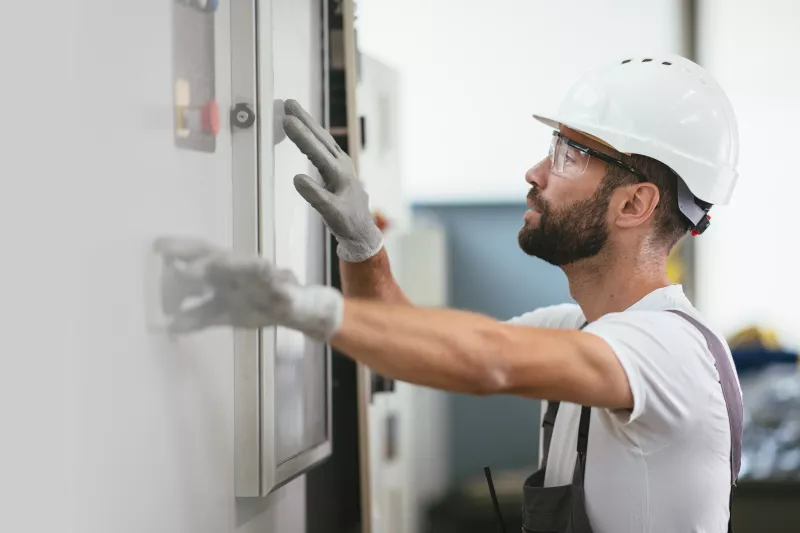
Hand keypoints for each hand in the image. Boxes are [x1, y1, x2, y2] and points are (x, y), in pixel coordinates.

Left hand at [152, 237, 343, 338]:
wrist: (295, 309)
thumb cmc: (257, 305)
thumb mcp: (222, 314)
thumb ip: (197, 318)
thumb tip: (168, 327)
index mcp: (221, 272)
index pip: (196, 259)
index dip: (177, 252)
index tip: (156, 248)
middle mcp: (237, 267)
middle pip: (212, 255)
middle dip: (190, 252)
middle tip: (165, 251)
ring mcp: (258, 273)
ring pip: (239, 264)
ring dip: (221, 263)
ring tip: (198, 268)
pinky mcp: (279, 282)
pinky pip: (272, 277)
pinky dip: (266, 272)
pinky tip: (262, 266)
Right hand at [282, 99, 383, 261]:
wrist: (362, 229)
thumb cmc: (347, 222)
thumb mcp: (331, 213)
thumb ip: (315, 195)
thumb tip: (297, 179)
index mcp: (340, 174)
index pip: (316, 150)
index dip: (301, 135)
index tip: (287, 120)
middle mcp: (342, 164)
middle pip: (320, 138)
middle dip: (304, 120)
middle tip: (288, 103)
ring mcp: (341, 164)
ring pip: (323, 139)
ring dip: (308, 123)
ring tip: (293, 108)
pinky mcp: (338, 167)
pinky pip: (324, 145)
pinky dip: (312, 135)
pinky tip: (306, 129)